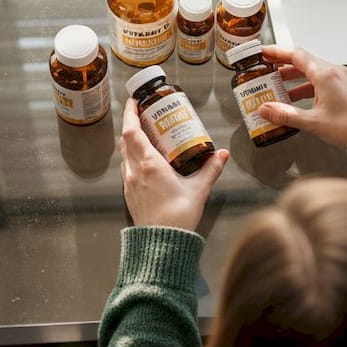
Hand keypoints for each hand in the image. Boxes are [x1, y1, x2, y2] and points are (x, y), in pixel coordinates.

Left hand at [119, 97, 229, 229]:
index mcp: (149, 165)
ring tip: (146, 136)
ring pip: (125, 155)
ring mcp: (129, 184)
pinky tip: (147, 162)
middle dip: (131, 124)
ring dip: (131, 142)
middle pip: (125, 140)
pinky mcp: (129, 195)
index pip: (132, 131)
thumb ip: (211, 169)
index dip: (130, 114)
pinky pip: (127, 169)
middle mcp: (134, 171)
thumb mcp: (198, 189)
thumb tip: (222, 154)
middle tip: (143, 115)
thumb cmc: (177, 217)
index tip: (134, 102)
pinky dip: (133, 158)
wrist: (161, 243)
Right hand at [256, 46, 346, 149]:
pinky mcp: (345, 88)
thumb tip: (265, 110)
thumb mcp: (313, 122)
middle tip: (267, 68)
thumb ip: (286, 115)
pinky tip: (297, 99)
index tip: (264, 53)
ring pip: (312, 72)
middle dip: (283, 65)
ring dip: (294, 78)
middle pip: (304, 61)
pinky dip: (307, 86)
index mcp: (325, 74)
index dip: (278, 53)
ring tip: (278, 87)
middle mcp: (334, 72)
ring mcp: (341, 79)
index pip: (296, 55)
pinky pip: (321, 81)